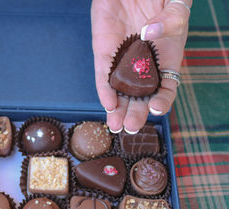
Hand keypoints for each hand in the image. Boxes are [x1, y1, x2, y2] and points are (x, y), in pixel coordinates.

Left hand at [91, 0, 190, 132]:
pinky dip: (104, 88)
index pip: (166, 86)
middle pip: (141, 95)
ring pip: (120, 90)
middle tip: (131, 126)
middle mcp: (144, 63)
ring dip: (118, 109)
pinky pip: (103, 74)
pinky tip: (107, 103)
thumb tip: (150, 34)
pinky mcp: (104, 51)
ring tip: (116, 125)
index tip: (157, 108)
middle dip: (136, 112)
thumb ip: (171, 19)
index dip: (163, 99)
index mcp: (166, 57)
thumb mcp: (175, 5)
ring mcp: (123, 59)